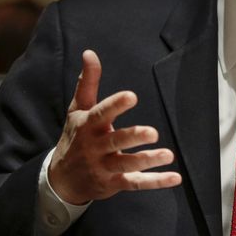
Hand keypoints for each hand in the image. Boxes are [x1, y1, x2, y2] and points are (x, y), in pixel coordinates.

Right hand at [48, 49, 181, 204]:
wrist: (60, 180)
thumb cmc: (75, 137)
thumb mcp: (77, 109)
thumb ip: (87, 82)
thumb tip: (90, 53)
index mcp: (88, 125)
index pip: (101, 113)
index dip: (116, 105)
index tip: (132, 96)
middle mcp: (96, 147)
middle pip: (116, 141)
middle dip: (133, 137)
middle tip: (153, 133)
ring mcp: (104, 167)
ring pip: (127, 164)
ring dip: (147, 160)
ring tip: (168, 155)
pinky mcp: (114, 183)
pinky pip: (136, 183)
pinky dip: (155, 182)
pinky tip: (174, 178)